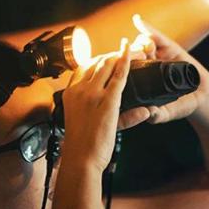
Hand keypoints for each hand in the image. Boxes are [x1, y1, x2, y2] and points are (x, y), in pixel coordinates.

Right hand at [61, 39, 131, 173]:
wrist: (80, 159)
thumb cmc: (82, 146)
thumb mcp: (84, 122)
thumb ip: (105, 112)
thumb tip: (136, 109)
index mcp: (70, 93)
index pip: (84, 67)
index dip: (99, 59)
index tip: (110, 57)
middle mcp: (79, 89)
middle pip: (97, 62)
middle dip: (114, 54)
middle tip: (129, 50)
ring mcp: (92, 94)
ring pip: (108, 64)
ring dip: (123, 55)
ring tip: (137, 51)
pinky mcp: (106, 101)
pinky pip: (118, 75)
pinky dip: (126, 61)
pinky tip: (133, 53)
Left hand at [122, 18, 208, 126]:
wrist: (200, 97)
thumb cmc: (180, 106)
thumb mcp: (168, 112)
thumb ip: (159, 115)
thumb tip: (149, 115)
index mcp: (139, 81)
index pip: (125, 70)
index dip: (122, 66)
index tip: (122, 68)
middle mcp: (144, 66)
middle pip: (132, 54)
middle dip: (132, 53)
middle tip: (138, 57)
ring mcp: (156, 55)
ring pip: (143, 44)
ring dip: (142, 43)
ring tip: (148, 48)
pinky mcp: (168, 47)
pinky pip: (156, 36)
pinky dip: (146, 28)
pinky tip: (138, 21)